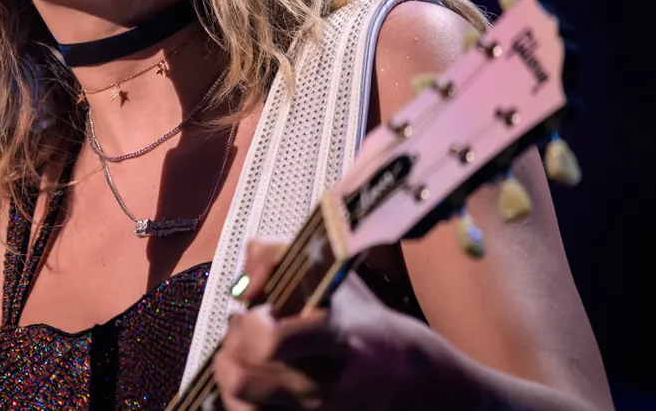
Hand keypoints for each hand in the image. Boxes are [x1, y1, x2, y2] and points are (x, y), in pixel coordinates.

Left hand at [211, 238, 473, 409]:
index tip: (256, 309)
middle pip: (243, 375)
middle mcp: (329, 385)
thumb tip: (241, 282)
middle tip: (245, 332)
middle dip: (232, 346)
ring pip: (240, 402)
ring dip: (232, 375)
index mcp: (339, 334)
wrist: (423, 386)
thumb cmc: (371, 327)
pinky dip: (243, 400)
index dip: (249, 323)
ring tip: (247, 357)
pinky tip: (256, 383)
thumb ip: (280, 259)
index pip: (271, 339)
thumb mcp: (338, 279)